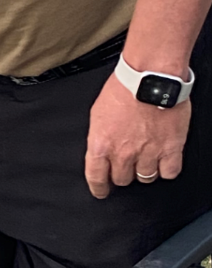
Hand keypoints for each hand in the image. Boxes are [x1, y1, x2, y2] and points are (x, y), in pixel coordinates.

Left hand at [85, 73, 189, 197]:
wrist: (150, 76)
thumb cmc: (124, 88)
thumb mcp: (98, 114)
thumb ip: (100, 136)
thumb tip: (101, 150)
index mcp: (101, 144)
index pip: (96, 178)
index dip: (99, 188)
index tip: (102, 191)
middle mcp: (123, 153)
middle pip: (122, 180)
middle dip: (123, 174)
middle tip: (128, 164)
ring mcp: (148, 153)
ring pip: (145, 178)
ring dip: (144, 171)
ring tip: (146, 157)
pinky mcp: (171, 148)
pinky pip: (169, 173)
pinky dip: (166, 169)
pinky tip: (164, 161)